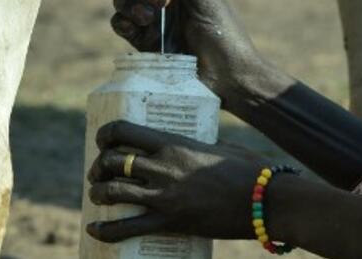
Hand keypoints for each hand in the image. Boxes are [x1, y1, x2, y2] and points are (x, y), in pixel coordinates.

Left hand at [85, 120, 271, 241]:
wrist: (266, 200)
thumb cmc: (248, 169)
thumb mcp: (218, 146)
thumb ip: (196, 145)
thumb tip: (185, 145)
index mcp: (174, 143)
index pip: (124, 131)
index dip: (105, 135)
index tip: (102, 140)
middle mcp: (163, 166)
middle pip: (112, 162)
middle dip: (99, 167)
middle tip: (99, 172)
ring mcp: (165, 196)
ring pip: (112, 192)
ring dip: (98, 193)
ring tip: (97, 196)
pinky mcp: (170, 222)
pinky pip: (127, 228)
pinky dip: (106, 230)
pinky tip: (95, 229)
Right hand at [110, 0, 268, 101]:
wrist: (227, 79)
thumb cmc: (225, 38)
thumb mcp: (208, 3)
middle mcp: (161, 0)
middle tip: (162, 0)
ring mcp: (150, 22)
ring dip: (130, 1)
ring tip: (150, 16)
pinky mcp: (143, 44)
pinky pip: (120, 25)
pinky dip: (122, 20)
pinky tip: (138, 25)